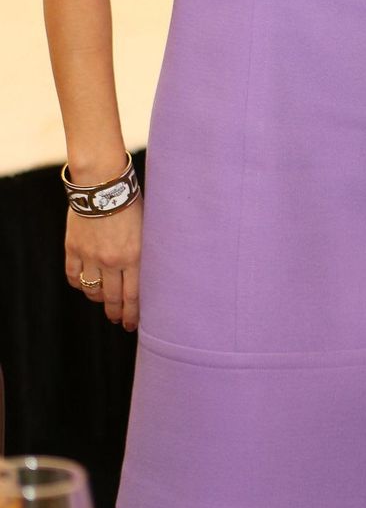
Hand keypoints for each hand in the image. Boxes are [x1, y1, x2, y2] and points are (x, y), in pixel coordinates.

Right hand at [65, 200, 142, 331]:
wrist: (102, 182)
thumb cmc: (131, 200)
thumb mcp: (147, 227)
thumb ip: (145, 251)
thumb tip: (150, 273)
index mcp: (134, 256)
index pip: (134, 296)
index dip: (133, 314)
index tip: (132, 325)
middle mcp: (111, 261)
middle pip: (113, 298)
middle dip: (116, 313)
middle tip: (118, 320)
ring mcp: (90, 256)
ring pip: (92, 291)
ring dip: (98, 300)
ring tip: (103, 302)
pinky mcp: (73, 248)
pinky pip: (73, 276)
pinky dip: (79, 284)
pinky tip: (85, 285)